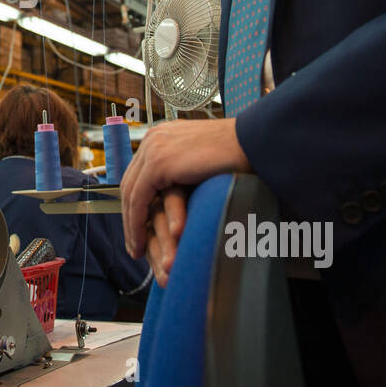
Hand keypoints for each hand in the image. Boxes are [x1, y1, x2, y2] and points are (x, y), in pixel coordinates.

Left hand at [120, 118, 250, 286]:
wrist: (255, 143)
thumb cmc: (241, 154)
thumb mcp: (203, 163)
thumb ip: (187, 172)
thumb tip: (179, 193)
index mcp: (164, 135)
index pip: (139, 174)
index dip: (136, 203)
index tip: (140, 228)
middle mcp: (154, 138)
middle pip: (131, 183)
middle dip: (131, 217)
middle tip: (134, 245)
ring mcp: (154, 148)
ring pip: (131, 194)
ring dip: (132, 226)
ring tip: (138, 251)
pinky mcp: (159, 163)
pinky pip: (138, 199)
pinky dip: (137, 224)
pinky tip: (142, 244)